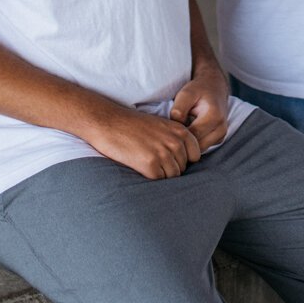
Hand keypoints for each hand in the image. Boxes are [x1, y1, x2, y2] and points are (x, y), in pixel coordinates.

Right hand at [86, 106, 200, 179]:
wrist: (108, 122)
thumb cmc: (133, 126)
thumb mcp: (161, 126)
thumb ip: (175, 139)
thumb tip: (187, 160)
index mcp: (180, 131)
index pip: (195, 155)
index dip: (182, 160)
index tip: (169, 158)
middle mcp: (174, 142)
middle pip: (183, 167)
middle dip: (170, 167)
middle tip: (153, 160)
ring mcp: (163, 153)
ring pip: (172, 176)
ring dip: (160, 174)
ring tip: (146, 163)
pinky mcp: (150, 164)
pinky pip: (159, 180)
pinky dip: (150, 177)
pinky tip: (140, 166)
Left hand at [170, 68, 230, 150]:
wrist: (214, 88)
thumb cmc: (198, 90)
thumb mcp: (186, 94)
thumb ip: (179, 109)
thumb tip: (175, 127)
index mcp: (214, 116)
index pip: (193, 136)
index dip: (179, 136)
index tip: (168, 132)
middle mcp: (221, 129)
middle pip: (197, 146)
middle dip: (183, 143)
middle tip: (170, 135)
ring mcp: (221, 136)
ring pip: (199, 150)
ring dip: (188, 145)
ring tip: (178, 133)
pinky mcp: (218, 140)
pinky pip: (202, 148)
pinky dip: (193, 144)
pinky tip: (185, 134)